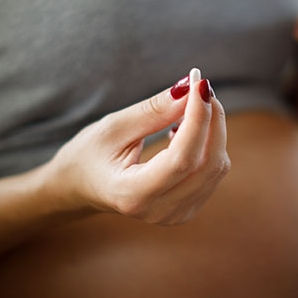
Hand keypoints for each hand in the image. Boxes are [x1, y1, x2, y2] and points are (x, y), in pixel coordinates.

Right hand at [44, 69, 229, 224]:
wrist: (80, 187)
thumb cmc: (90, 154)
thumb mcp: (115, 126)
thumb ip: (155, 110)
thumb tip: (191, 89)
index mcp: (133, 194)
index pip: (182, 158)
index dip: (198, 118)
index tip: (199, 82)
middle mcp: (159, 211)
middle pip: (208, 163)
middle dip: (212, 119)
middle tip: (199, 86)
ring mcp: (176, 214)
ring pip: (217, 167)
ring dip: (213, 129)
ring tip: (186, 107)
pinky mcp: (188, 209)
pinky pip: (214, 172)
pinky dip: (209, 143)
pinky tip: (185, 130)